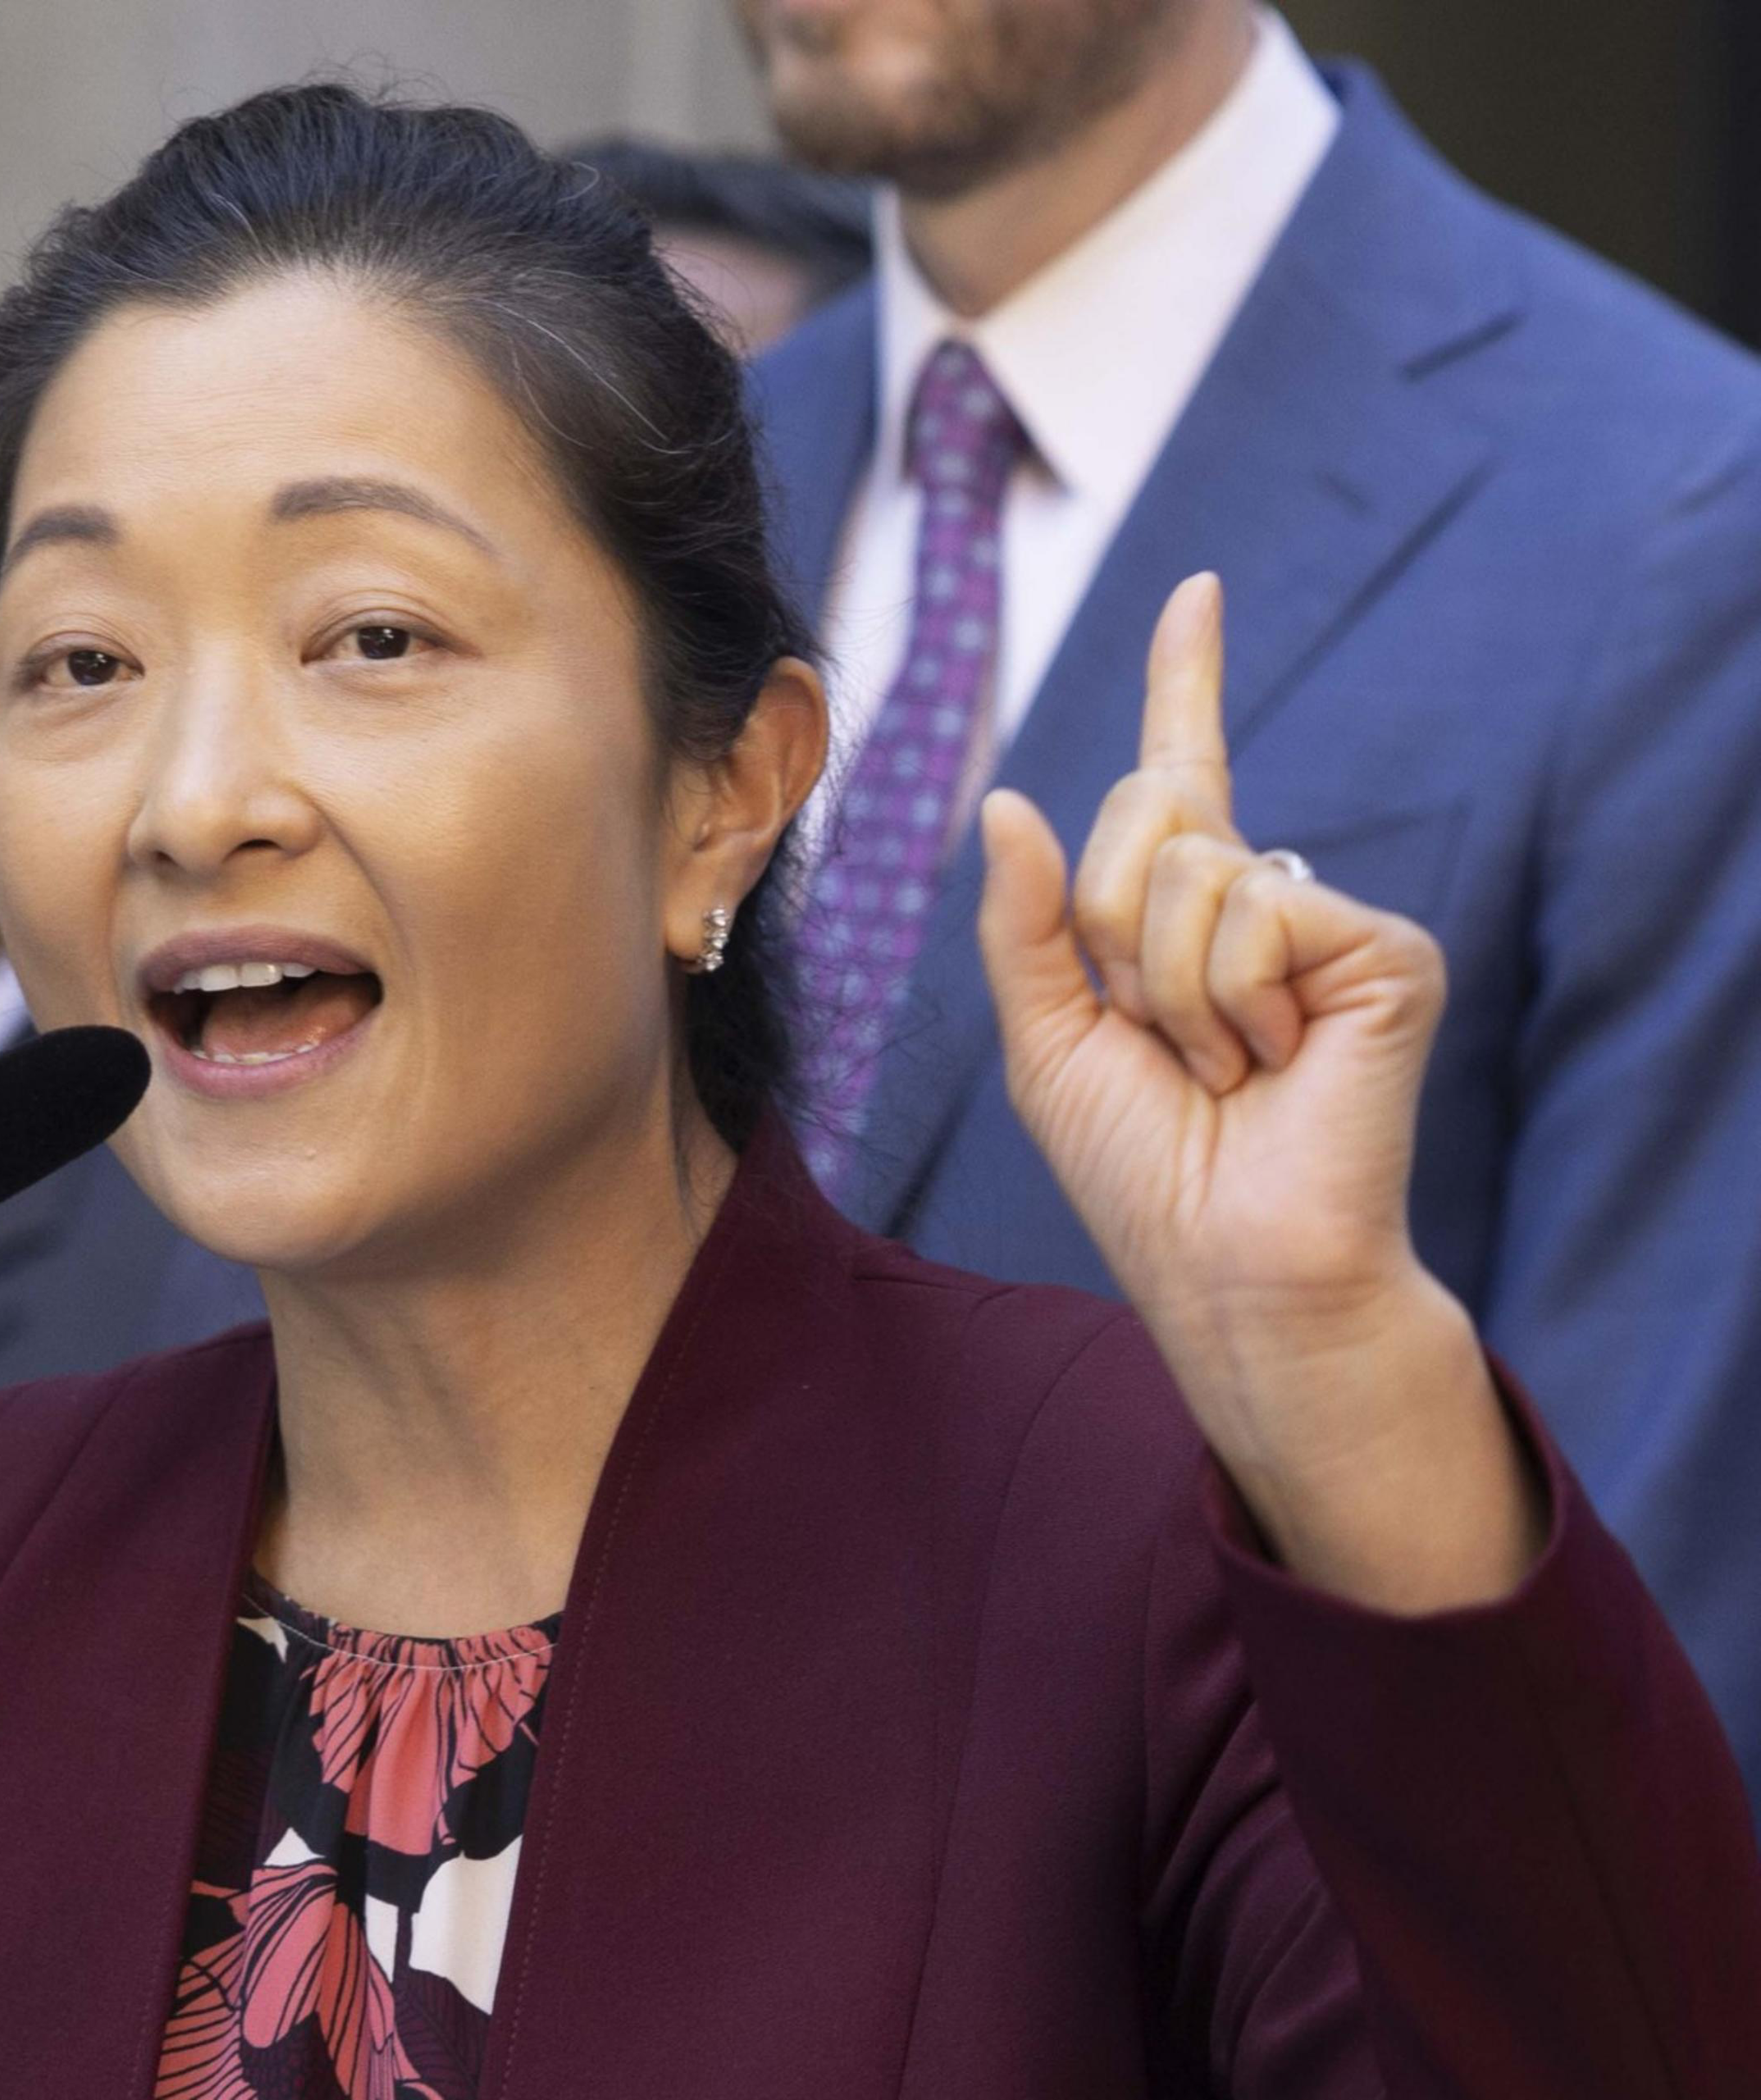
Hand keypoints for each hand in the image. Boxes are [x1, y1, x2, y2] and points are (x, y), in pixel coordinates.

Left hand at [976, 578, 1536, 1610]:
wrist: (1224, 1264)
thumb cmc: (1139, 1169)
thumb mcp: (1043, 1036)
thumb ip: (1023, 920)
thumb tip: (1009, 797)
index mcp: (1184, 912)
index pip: (1183, 770)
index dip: (1188, 679)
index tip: (1197, 591)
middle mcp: (1265, 897)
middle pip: (1147, 812)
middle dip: (1111, 930)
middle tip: (1163, 1041)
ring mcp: (1329, 920)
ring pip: (1195, 869)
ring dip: (1170, 988)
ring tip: (1223, 1068)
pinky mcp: (1386, 950)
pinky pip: (1259, 912)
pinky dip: (1235, 1001)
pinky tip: (1277, 1065)